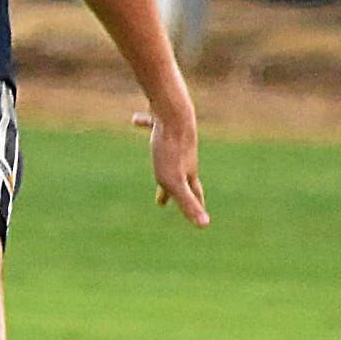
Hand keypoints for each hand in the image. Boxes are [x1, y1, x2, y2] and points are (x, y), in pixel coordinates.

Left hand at [132, 105, 208, 226]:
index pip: (193, 193)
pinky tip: (135, 119)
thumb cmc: (171, 149)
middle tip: (162, 200)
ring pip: (168, 149)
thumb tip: (205, 226)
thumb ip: (188, 204)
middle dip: (172, 189)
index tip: (197, 220)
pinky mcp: (163, 122)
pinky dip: (146, 123)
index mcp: (186, 171)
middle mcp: (183, 155)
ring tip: (157, 159)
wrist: (174, 113)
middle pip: (179, 174)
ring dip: (163, 158)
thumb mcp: (174, 181)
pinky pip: (153, 124)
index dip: (194, 207)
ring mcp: (174, 138)